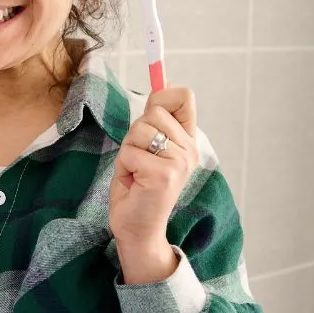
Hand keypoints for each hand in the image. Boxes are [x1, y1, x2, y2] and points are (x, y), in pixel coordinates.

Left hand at [109, 87, 199, 281]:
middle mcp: (189, 150)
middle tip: (138, 159)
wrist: (139, 230)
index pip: (184, 97)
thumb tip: (162, 82)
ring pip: (140, 130)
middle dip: (135, 134)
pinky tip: (133, 183)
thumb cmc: (138, 189)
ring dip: (128, 151)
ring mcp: (179, 162)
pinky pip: (130, 152)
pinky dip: (124, 167)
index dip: (161, 98)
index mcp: (188, 141)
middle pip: (154, 112)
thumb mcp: (148, 147)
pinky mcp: (163, 175)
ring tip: (135, 172)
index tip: (150, 116)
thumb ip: (156, 120)